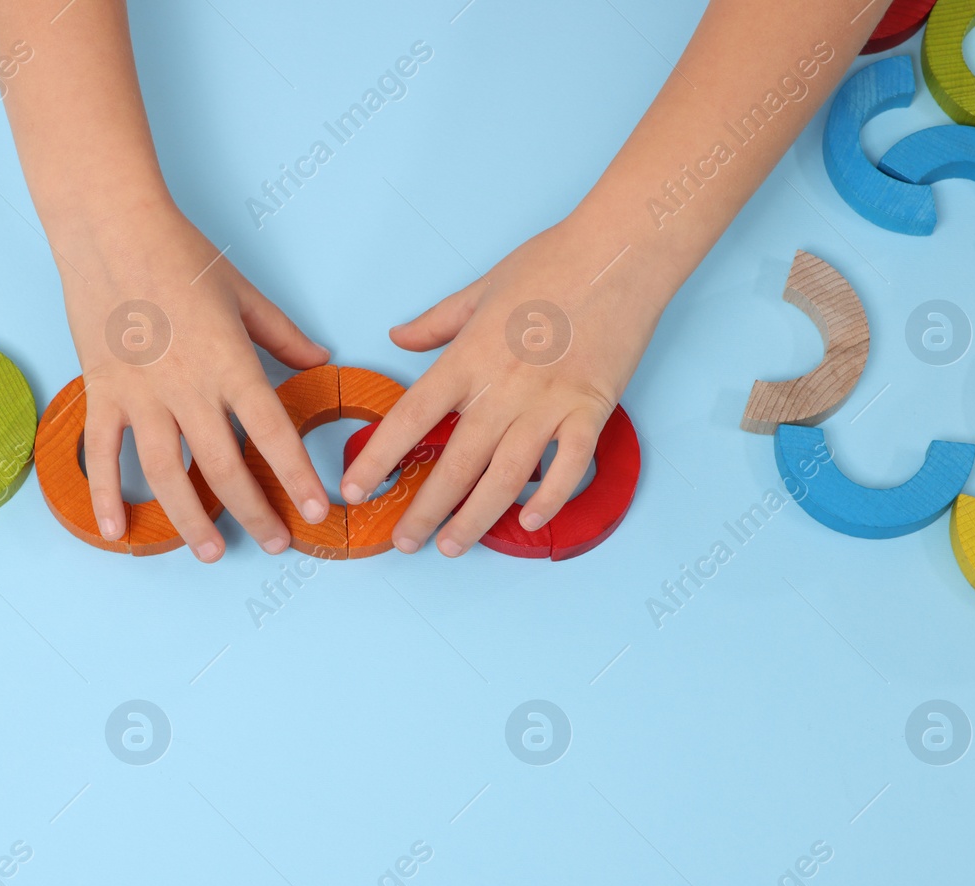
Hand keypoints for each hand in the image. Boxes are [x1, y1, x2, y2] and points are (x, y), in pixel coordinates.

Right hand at [61, 204, 330, 560]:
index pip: (274, 434)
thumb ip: (283, 335)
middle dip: (256, 514)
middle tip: (277, 542)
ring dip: (193, 521)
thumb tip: (320, 357)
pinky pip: (103, 455)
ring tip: (214, 552)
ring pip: (169, 476)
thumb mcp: (244, 294)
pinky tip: (119, 533)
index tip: (318, 511)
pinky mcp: (102, 393)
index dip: (298, 478)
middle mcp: (188, 388)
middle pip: (226, 469)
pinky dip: (106, 497)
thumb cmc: (180, 254)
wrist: (110, 228)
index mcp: (230, 363)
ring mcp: (141, 396)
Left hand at [340, 217, 666, 555]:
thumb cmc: (550, 262)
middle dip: (425, 510)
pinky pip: (569, 466)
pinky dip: (550, 497)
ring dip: (476, 518)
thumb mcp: (480, 288)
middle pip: (455, 463)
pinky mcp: (591, 408)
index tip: (355, 489)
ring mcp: (549, 402)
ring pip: (506, 477)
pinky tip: (529, 521)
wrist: (620, 251)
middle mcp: (502, 388)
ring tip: (452, 546)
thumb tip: (398, 337)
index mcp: (468, 358)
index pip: (410, 418)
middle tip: (404, 541)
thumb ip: (437, 323)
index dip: (378, 458)